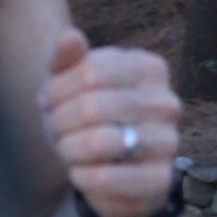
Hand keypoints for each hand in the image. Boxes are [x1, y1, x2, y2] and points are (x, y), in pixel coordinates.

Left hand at [41, 27, 179, 216]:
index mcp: (150, 68)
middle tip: (53, 129)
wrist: (110, 170)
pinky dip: (81, 176)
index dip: (57, 90)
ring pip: (101, 142)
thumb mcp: (69, 83)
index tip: (48, 101)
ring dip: (69, 149)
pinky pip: (107, 178)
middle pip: (92, 106)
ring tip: (66, 150)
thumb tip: (70, 36)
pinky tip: (79, 172)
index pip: (91, 71)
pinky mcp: (159, 180)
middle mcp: (166, 103)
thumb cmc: (85, 117)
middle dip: (59, 121)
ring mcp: (167, 142)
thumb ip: (65, 57)